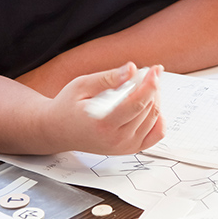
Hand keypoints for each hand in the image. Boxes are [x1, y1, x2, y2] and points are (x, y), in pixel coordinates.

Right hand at [42, 63, 164, 154]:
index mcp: (103, 124)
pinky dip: (159, 119)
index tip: (154, 70)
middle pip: (148, 109)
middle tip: (148, 72)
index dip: (150, 84)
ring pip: (155, 119)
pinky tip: (150, 106)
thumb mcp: (81, 85)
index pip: (137, 104)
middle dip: (152, 87)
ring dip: (155, 98)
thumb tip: (132, 69)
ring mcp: (125, 147)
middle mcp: (116, 140)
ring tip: (145, 85)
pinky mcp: (131, 149)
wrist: (58, 131)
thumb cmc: (67, 107)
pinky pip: (157, 134)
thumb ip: (108, 78)